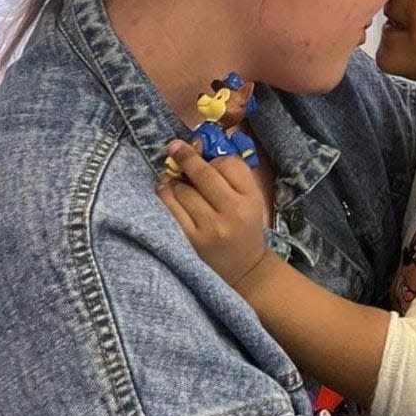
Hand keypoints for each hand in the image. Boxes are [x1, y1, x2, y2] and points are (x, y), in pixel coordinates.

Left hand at [156, 140, 267, 286]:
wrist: (244, 270)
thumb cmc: (244, 227)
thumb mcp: (251, 199)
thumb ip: (234, 174)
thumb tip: (202, 148)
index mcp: (250, 198)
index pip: (227, 164)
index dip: (212, 157)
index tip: (201, 151)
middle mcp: (232, 211)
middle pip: (203, 173)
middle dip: (186, 156)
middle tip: (174, 146)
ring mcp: (210, 227)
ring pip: (183, 189)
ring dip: (174, 179)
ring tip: (171, 177)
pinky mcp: (192, 239)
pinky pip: (171, 209)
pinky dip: (165, 195)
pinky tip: (164, 189)